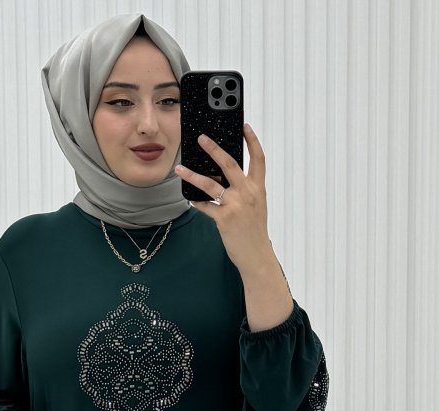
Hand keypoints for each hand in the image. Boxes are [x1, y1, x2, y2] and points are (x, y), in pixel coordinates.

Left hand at [174, 123, 272, 275]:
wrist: (256, 255)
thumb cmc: (254, 231)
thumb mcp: (256, 206)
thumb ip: (244, 190)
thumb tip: (223, 178)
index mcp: (258, 188)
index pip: (258, 159)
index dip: (252, 141)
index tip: (245, 126)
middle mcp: (247, 193)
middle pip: (229, 163)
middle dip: (214, 148)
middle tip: (202, 138)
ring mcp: (235, 205)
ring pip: (210, 184)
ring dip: (192, 175)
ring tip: (179, 169)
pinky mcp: (224, 219)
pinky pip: (205, 206)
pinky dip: (196, 201)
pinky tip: (189, 197)